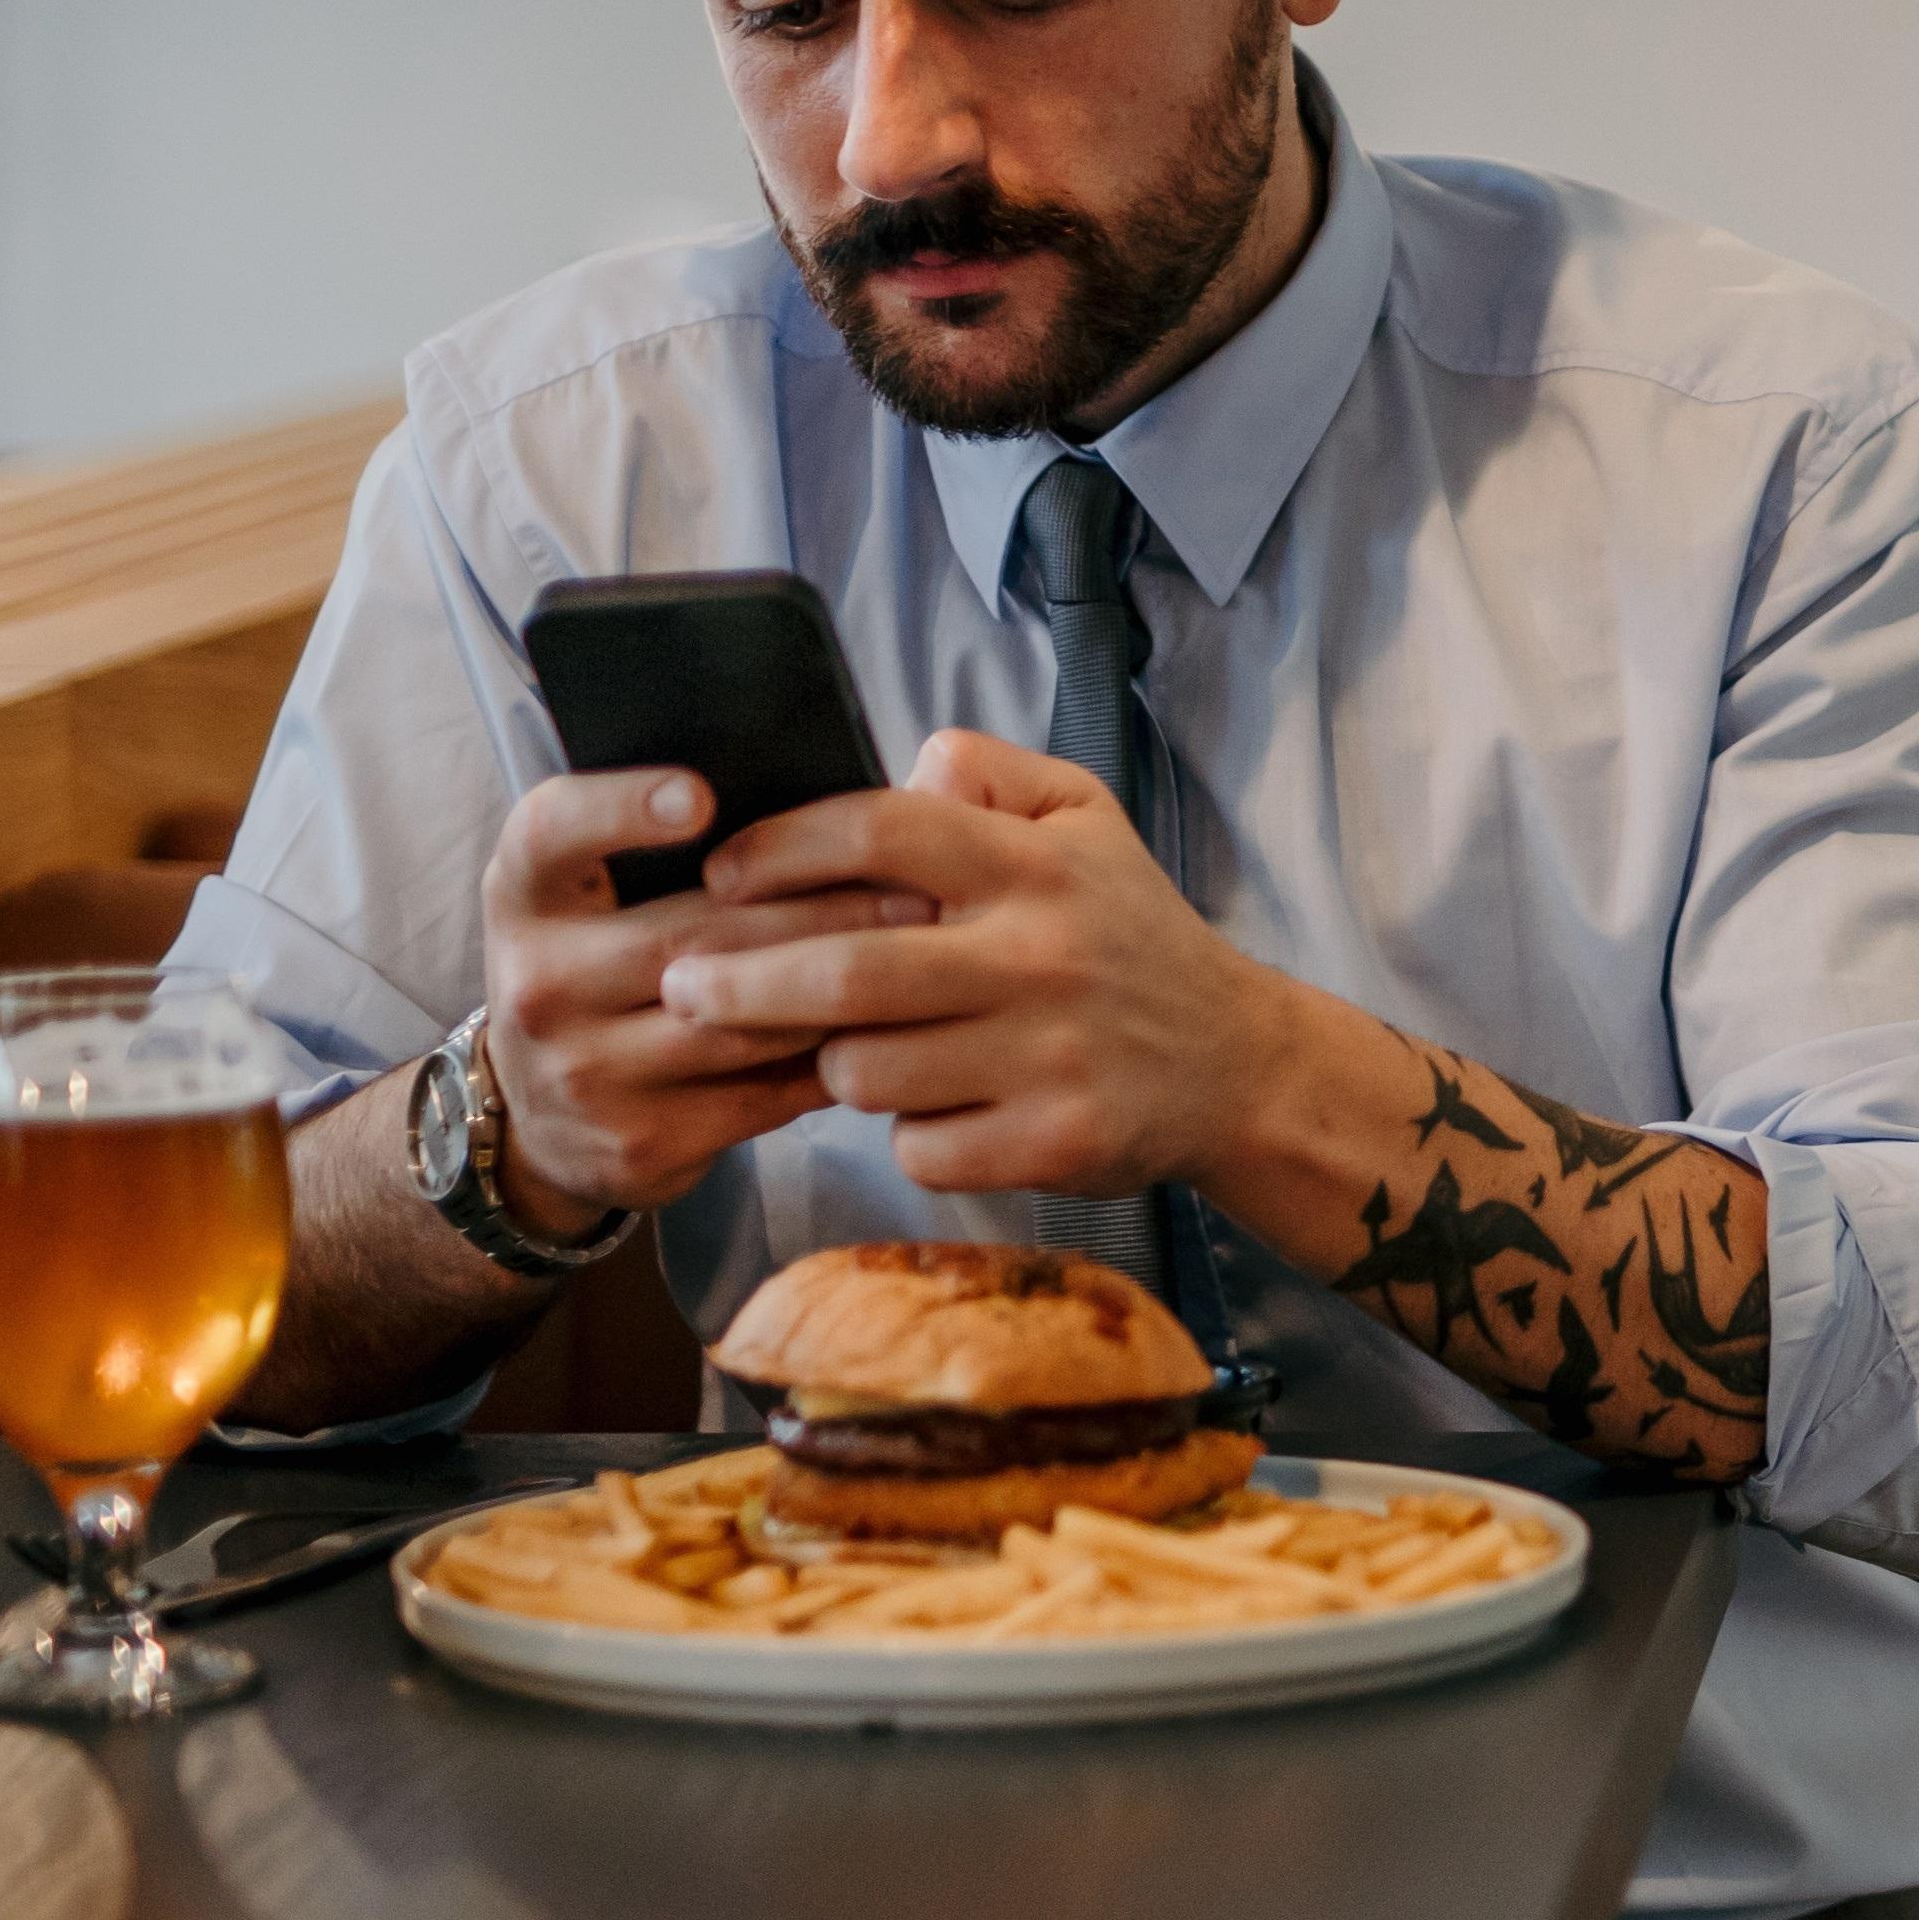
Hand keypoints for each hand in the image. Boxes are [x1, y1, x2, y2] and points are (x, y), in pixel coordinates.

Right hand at [474, 767, 925, 1221]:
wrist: (538, 1118)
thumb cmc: (602, 965)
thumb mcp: (598, 893)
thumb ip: (682, 838)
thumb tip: (865, 780)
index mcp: (524, 894)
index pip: (551, 833)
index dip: (621, 809)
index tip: (702, 793)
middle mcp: (536, 982)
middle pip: (692, 935)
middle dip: (818, 908)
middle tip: (916, 888)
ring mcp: (581, 1070)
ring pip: (740, 1020)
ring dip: (838, 987)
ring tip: (919, 955)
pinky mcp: (637, 1141)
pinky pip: (760, 1093)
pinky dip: (830, 1059)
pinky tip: (888, 1032)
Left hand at [661, 728, 1317, 1203]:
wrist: (1238, 1065)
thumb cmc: (1131, 933)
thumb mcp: (1085, 817)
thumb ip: (987, 773)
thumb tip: (899, 772)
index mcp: (1036, 866)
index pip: (885, 829)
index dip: (783, 847)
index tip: (721, 873)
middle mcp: (1042, 957)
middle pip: (846, 971)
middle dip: (738, 981)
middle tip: (679, 986)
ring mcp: (1050, 1057)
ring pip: (865, 1070)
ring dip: (835, 1063)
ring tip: (853, 1048)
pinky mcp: (1054, 1144)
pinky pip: (918, 1148)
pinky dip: (907, 1133)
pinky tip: (937, 1107)